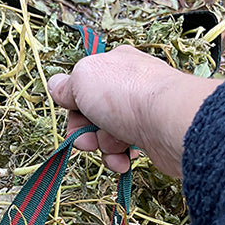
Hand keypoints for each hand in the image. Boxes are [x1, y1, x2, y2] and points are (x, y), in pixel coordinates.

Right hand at [47, 45, 220, 176]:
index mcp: (113, 65)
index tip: (72, 113)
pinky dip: (119, 158)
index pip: (84, 85)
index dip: (73, 104)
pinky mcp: (151, 137)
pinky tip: (124, 159)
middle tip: (86, 139)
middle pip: (92, 113)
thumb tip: (55, 86)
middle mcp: (128, 86)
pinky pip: (125, 151)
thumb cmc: (127, 94)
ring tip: (112, 147)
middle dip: (84, 130)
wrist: (168, 122)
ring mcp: (141, 112)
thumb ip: (65, 85)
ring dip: (102, 146)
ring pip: (106, 135)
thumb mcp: (82, 79)